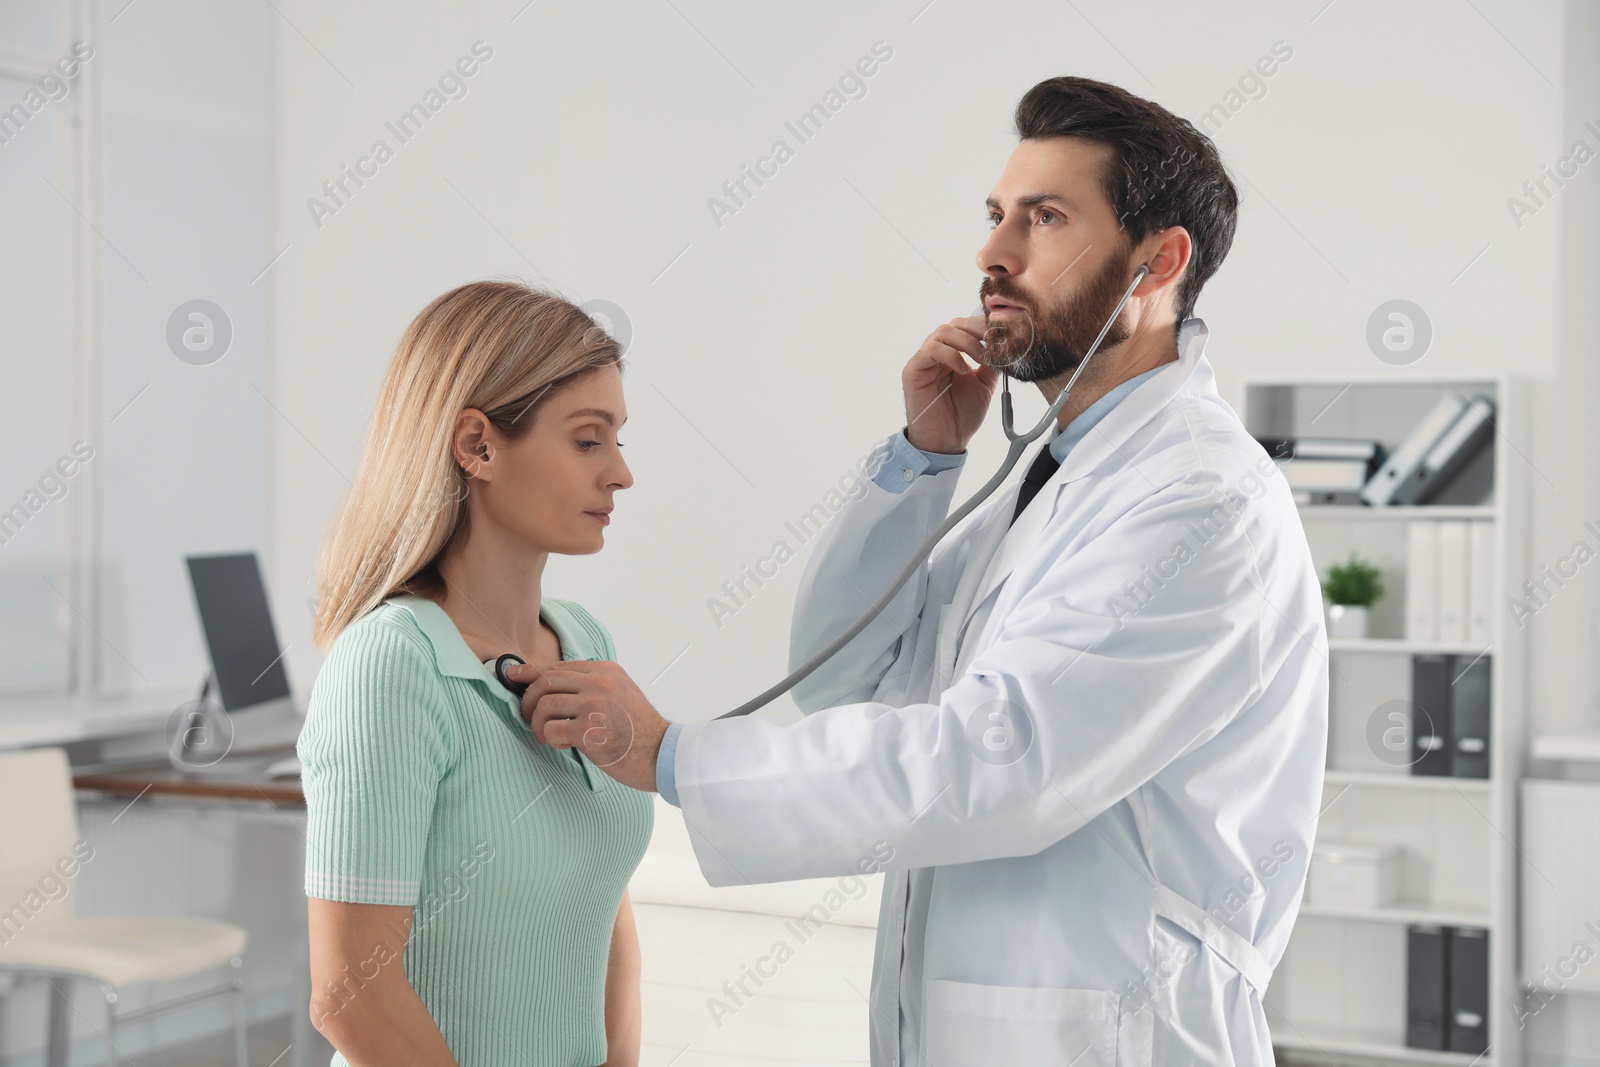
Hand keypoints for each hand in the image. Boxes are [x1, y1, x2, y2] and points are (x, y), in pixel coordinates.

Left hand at [514, 661, 668, 792]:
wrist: (661, 753)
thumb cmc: (638, 730)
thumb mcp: (620, 693)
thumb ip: (591, 686)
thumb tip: (551, 687)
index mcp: (606, 671)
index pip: (559, 667)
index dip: (531, 671)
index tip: (513, 675)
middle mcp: (600, 683)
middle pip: (546, 681)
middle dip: (528, 700)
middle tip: (528, 716)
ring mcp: (595, 705)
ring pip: (544, 705)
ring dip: (538, 724)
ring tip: (549, 736)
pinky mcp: (590, 730)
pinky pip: (552, 730)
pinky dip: (551, 739)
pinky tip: (564, 745)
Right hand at [902, 315, 998, 453]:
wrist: (947, 442)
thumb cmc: (962, 415)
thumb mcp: (985, 384)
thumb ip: (991, 362)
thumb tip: (1003, 343)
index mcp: (952, 354)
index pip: (965, 326)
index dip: (983, 326)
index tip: (1002, 334)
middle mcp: (936, 353)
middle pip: (954, 324)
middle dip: (977, 329)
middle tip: (993, 342)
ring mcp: (923, 360)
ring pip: (943, 332)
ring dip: (967, 342)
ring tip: (980, 359)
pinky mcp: (913, 370)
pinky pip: (931, 350)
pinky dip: (951, 355)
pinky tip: (964, 369)